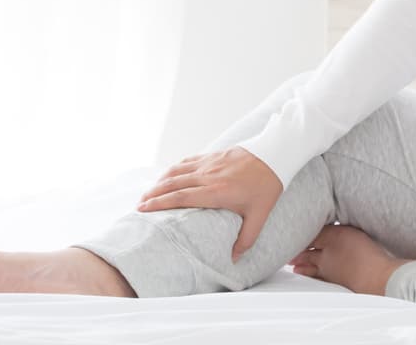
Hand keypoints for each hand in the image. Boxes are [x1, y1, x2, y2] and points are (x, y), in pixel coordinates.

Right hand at [137, 145, 284, 263]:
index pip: (181, 198)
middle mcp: (208, 176)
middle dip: (153, 194)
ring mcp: (209, 163)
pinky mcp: (213, 155)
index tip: (143, 209)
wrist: (277, 154)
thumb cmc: (267, 186)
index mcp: (216, 192)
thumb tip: (233, 259)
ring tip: (148, 192)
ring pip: (177, 171)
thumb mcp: (259, 216)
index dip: (160, 203)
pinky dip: (174, 168)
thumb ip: (245, 239)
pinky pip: (188, 161)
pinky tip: (169, 175)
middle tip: (139, 205)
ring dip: (160, 181)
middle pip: (173, 184)